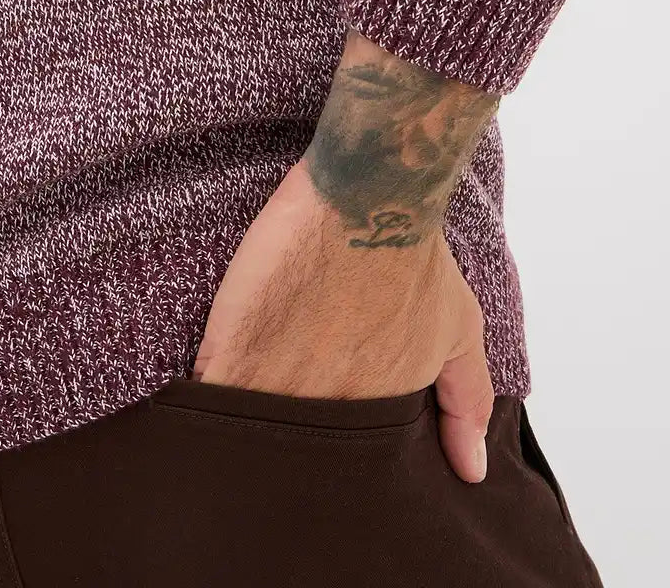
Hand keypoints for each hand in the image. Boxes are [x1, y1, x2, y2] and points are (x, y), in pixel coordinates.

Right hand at [192, 28, 499, 482]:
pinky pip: (209, 399)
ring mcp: (278, 386)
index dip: (328, 458)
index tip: (318, 442)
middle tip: (276, 427)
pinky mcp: (232, 352)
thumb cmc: (413, 256)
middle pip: (294, 455)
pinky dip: (203, 405)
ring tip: (227, 427)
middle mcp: (329, 412)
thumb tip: (473, 471)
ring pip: (248, 437)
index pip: (344, 463)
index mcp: (375, 414)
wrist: (367, 198)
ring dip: (239, 438)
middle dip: (283, 457)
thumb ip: (465, 400)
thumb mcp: (456, 326)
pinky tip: (196, 405)